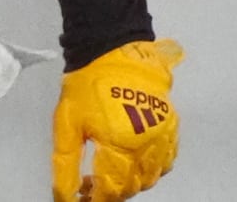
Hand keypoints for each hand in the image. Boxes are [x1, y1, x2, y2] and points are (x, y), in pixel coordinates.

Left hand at [51, 39, 182, 200]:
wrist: (112, 49)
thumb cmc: (86, 85)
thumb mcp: (66, 124)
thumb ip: (66, 165)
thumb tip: (65, 197)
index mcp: (120, 143)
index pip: (111, 189)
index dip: (96, 199)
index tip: (82, 199)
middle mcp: (147, 144)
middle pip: (133, 186)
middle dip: (111, 192)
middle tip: (90, 184)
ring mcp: (164, 136)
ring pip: (152, 178)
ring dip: (131, 183)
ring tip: (109, 173)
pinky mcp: (172, 126)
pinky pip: (166, 161)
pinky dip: (151, 170)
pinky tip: (133, 162)